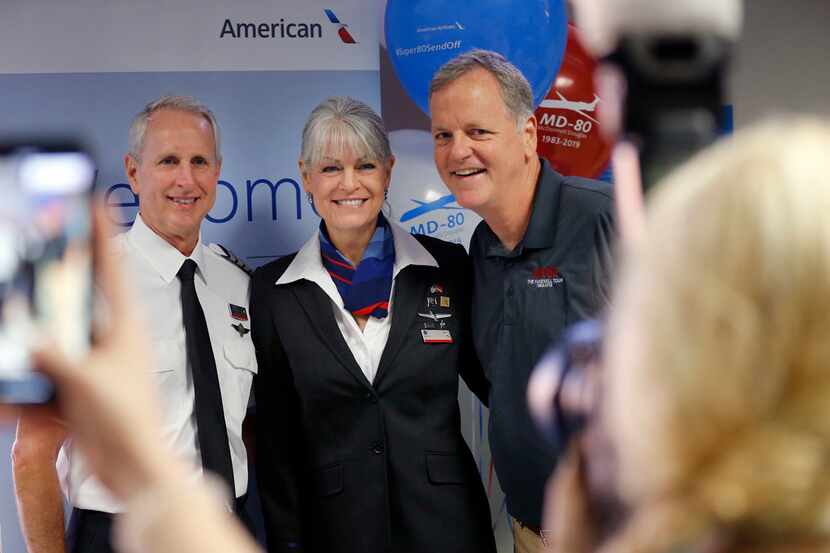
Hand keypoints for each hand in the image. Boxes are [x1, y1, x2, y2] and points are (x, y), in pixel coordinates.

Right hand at [32, 204, 180, 499]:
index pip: (114, 269)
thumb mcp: (90, 384)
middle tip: (40, 249)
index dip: (104, 234)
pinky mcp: (82, 384)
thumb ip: (57, 359)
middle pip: (81, 293)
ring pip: (61, 330)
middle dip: (59, 275)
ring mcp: (97, 360)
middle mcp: (113, 338)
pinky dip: (33, 370)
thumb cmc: (129, 422)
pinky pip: (51, 367)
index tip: (96, 201)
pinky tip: (17, 378)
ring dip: (39, 327)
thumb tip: (30, 339)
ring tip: (20, 318)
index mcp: (127, 326)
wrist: (134, 467)